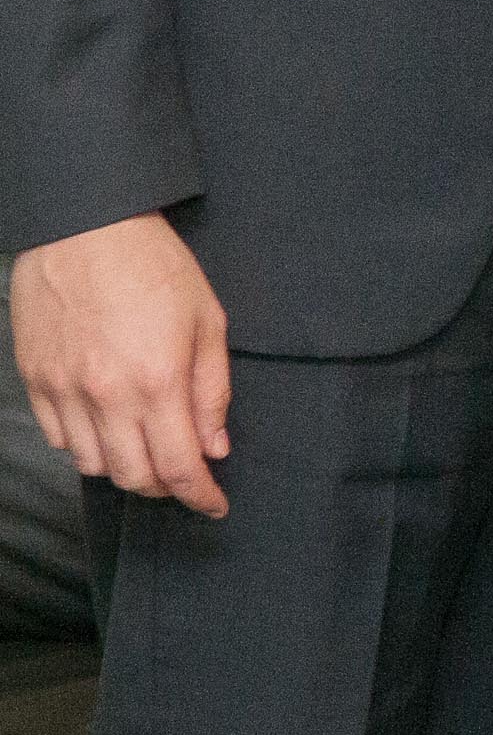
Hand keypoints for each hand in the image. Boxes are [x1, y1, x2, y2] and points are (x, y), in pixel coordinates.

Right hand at [9, 212, 231, 516]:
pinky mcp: (35, 382)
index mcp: (158, 381)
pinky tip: (107, 427)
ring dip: (124, 468)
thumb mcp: (208, 321)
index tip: (214, 505)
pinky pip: (60, 439)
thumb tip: (215, 446)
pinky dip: (86, 446)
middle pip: (133, 477)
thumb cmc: (155, 268)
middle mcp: (107, 396)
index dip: (200, 496)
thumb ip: (212, 390)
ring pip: (92, 465)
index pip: (179, 467)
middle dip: (165, 487)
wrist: (85, 229)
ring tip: (147, 448)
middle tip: (184, 475)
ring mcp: (65, 391)